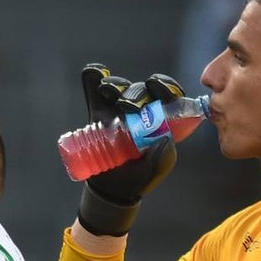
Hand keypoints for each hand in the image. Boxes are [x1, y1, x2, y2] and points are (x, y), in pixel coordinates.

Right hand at [76, 64, 184, 235]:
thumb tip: (164, 139)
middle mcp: (139, 111)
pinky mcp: (97, 114)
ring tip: (109, 92)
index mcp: (158, 121)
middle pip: (140, 90)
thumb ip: (161, 158)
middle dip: (136, 93)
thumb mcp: (153, 170)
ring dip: (115, 84)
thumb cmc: (138, 178)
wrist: (109, 189)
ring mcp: (116, 110)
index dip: (165, 87)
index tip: (156, 87)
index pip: (167, 97)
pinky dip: (93, 79)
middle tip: (127, 107)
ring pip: (118, 87)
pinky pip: (94, 93)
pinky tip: (94, 72)